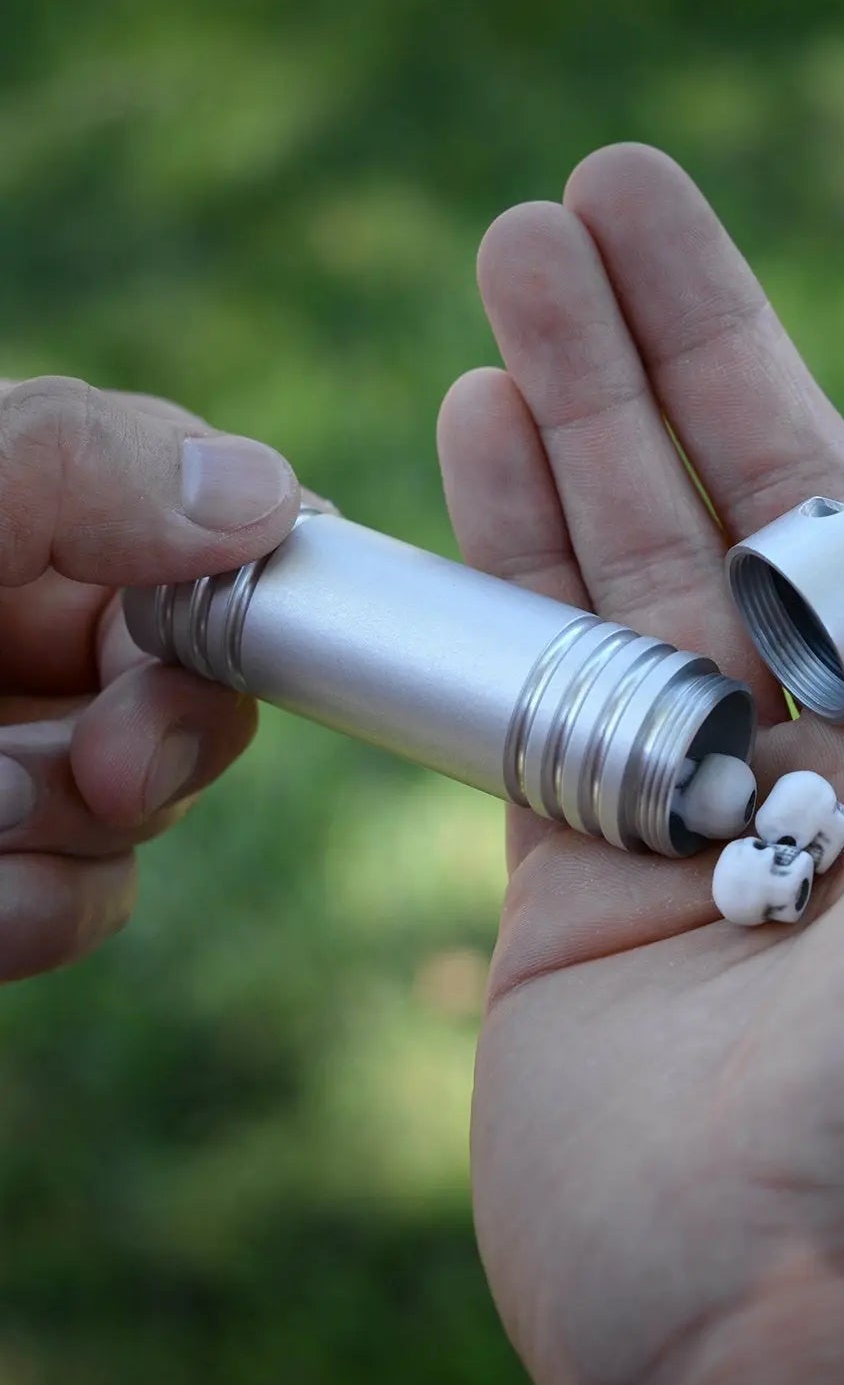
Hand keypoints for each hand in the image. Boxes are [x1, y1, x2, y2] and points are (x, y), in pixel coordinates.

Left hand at [0, 377, 300, 981]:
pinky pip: (78, 903)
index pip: (217, 529)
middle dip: (165, 734)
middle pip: (207, 680)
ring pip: (149, 808)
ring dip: (68, 836)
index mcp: (33, 515)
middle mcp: (32, 633)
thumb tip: (276, 495)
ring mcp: (14, 754)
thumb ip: (70, 468)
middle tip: (110, 769)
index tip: (231, 635)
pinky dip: (30, 915)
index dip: (257, 590)